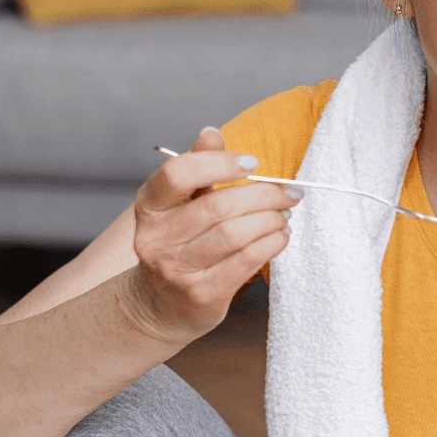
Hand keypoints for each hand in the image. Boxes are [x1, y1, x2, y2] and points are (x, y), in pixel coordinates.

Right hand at [122, 126, 298, 344]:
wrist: (162, 304)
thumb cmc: (179, 242)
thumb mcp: (180, 202)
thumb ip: (197, 166)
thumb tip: (211, 133)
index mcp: (149, 206)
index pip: (177, 175)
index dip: (219, 163)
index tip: (252, 162)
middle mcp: (156, 238)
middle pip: (217, 206)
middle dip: (263, 194)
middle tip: (287, 192)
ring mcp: (177, 270)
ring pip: (235, 234)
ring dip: (270, 220)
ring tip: (284, 215)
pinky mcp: (202, 294)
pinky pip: (246, 261)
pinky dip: (271, 244)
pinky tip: (279, 236)